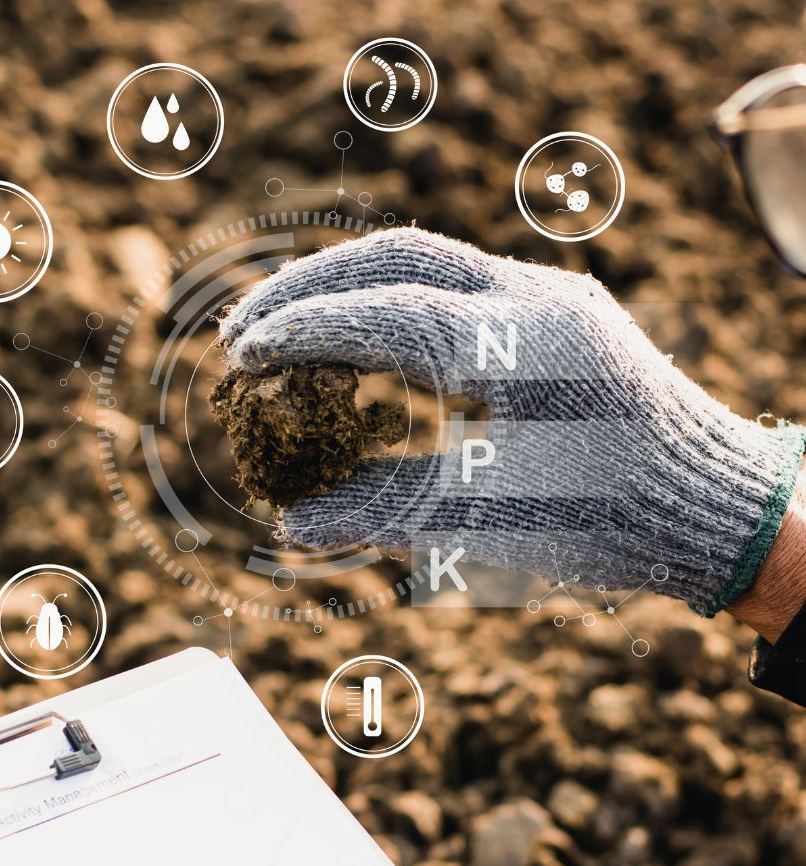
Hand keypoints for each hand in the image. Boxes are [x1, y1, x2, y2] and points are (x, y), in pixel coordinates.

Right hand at [219, 227, 805, 617]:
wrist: (711, 506)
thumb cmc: (610, 519)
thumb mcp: (491, 519)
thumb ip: (384, 511)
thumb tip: (290, 523)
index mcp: (527, 342)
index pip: (390, 313)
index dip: (305, 330)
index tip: (242, 355)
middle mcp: (538, 297)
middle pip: (396, 256)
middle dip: (308, 289)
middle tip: (240, 337)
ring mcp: (547, 296)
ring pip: (422, 260)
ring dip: (343, 289)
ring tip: (279, 334)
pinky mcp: (549, 311)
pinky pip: (450, 285)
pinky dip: (386, 306)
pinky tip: (352, 341)